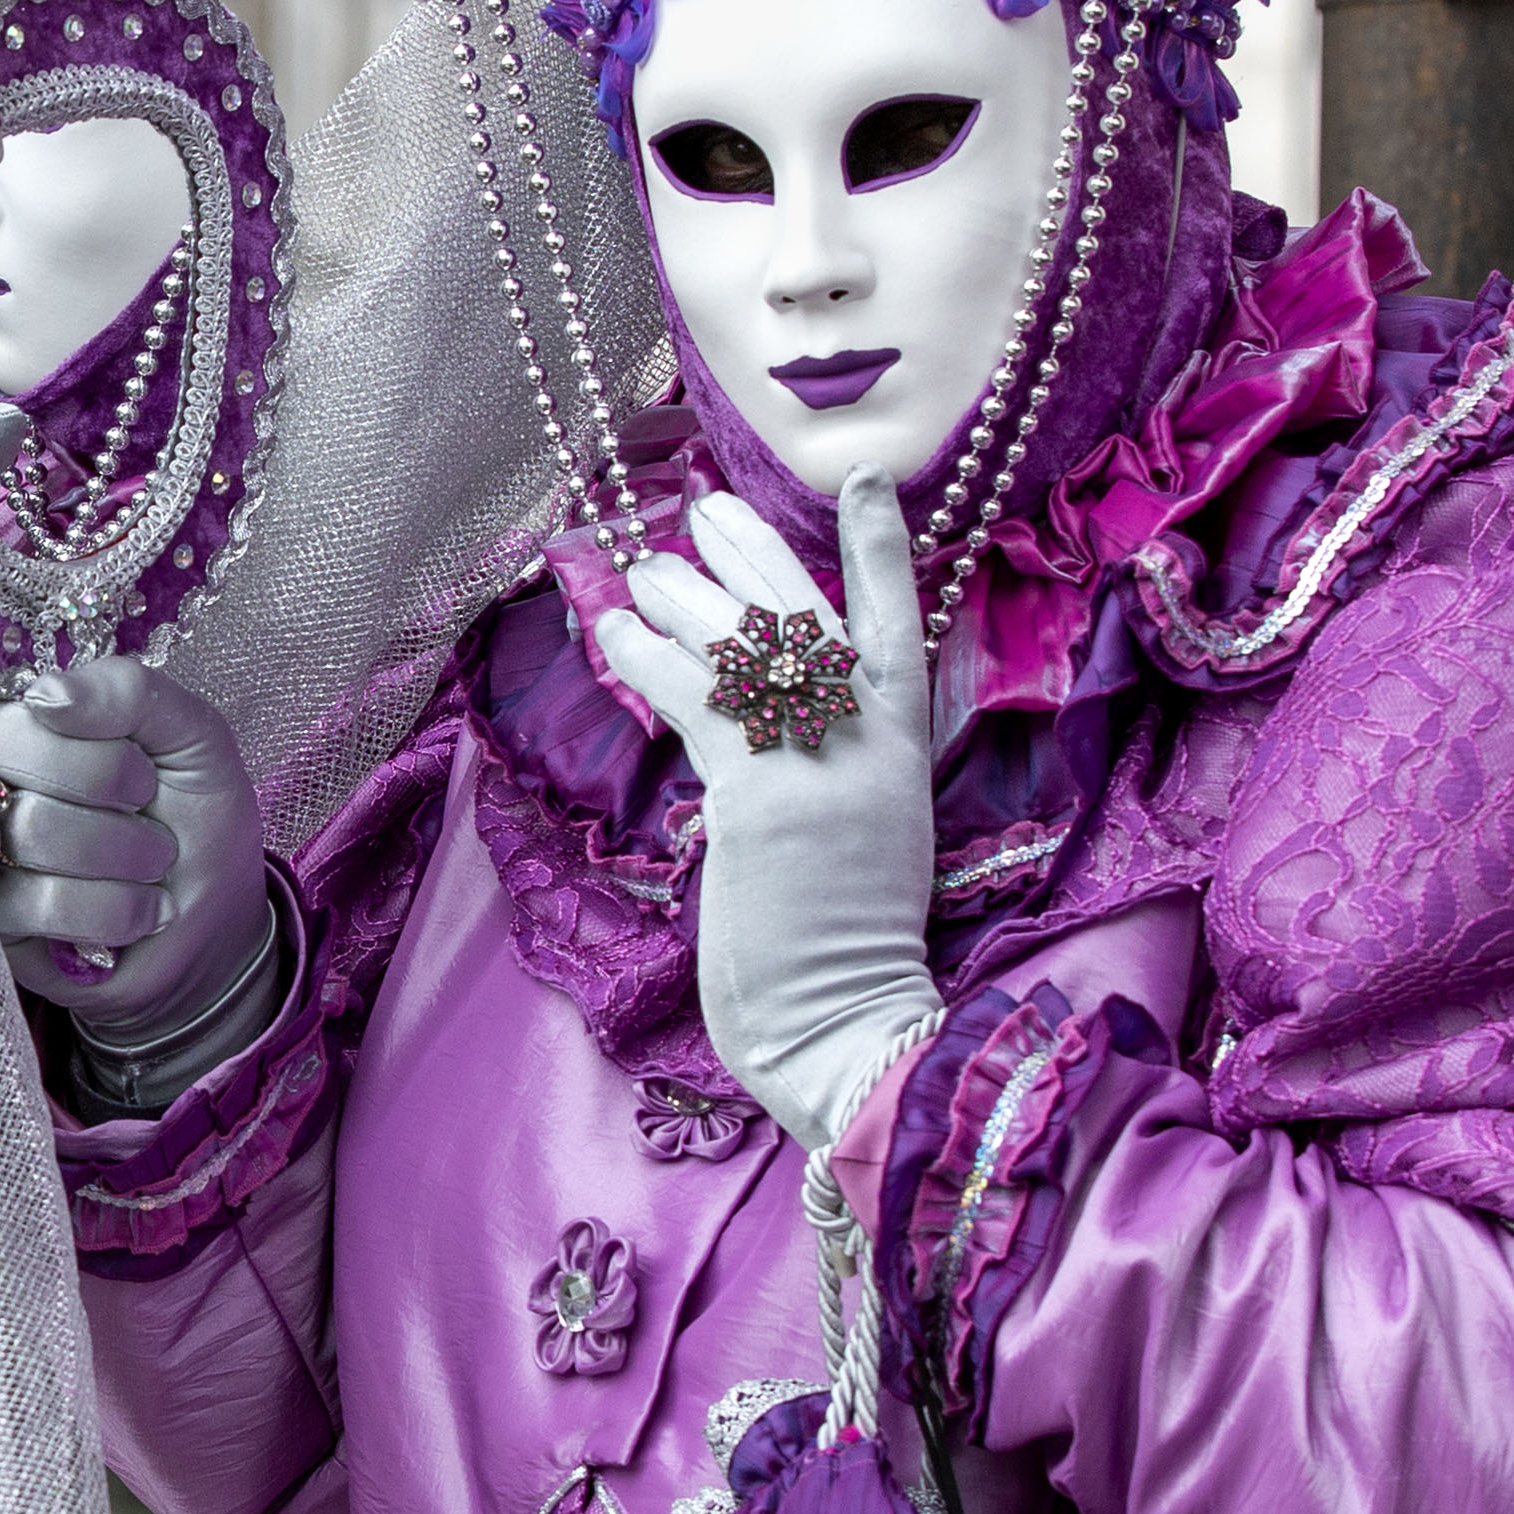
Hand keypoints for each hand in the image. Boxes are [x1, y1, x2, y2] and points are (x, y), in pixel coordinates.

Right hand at [0, 655, 269, 1042]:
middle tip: (148, 822)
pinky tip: (137, 916)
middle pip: (5, 762)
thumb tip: (45, 694)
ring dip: (123, 858)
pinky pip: (36, 904)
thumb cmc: (194, 821)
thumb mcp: (192, 739)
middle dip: (109, 801)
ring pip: (25, 831)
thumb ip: (131, 692)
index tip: (144, 779)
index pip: (18, 713)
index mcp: (24, 727)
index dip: (96, 753)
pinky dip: (114, 911)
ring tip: (150, 871)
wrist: (212, 923)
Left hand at [588, 466, 943, 1152]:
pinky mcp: (762, 798)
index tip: (867, 482)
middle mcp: (869, 748)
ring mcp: (820, 769)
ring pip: (747, 649)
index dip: (881, 552)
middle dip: (756, 555)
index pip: (900, 628)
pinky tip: (610, 628)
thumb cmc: (842, 960)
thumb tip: (765, 733)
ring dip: (685, 600)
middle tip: (707, 507)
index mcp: (903, 758)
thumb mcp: (860, 848)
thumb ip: (828, 779)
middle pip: (811, 620)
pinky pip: (696, 700)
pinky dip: (647, 658)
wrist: (852, 1031)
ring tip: (640, 568)